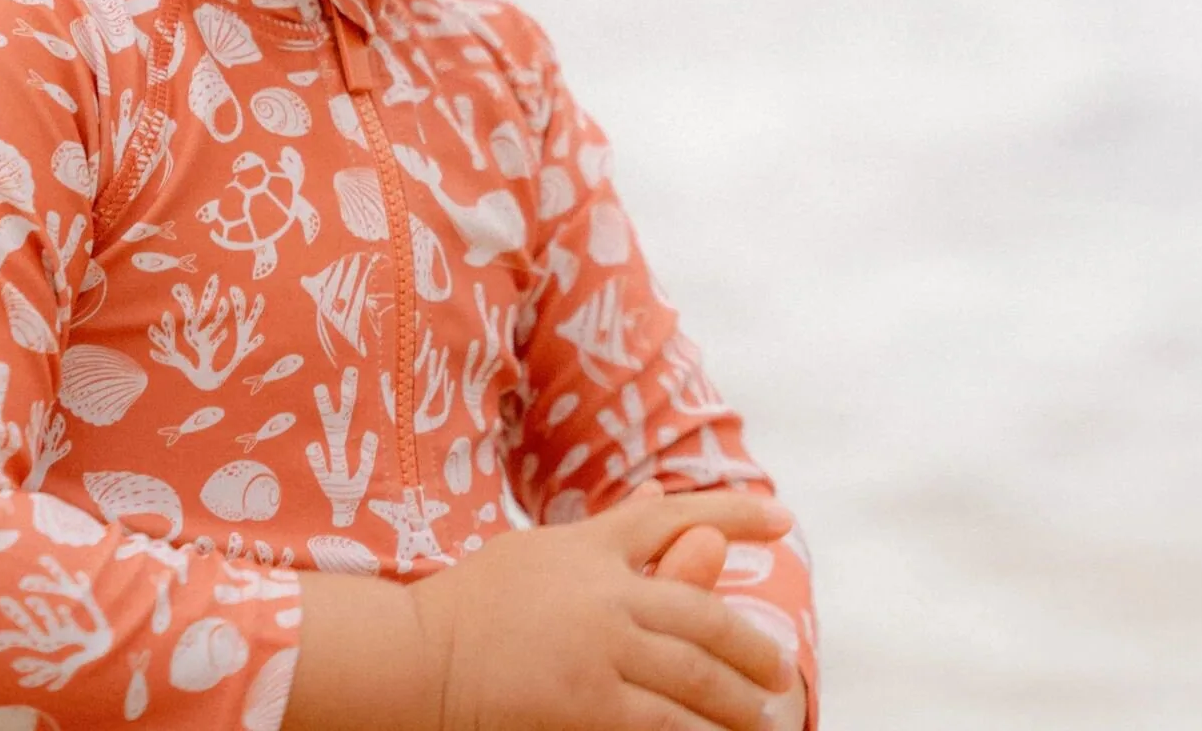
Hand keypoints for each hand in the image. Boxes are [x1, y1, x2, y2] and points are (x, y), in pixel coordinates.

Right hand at [407, 484, 798, 730]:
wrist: (420, 658)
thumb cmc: (479, 602)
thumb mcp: (544, 551)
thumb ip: (610, 531)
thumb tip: (660, 493)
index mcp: (591, 547)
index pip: (674, 516)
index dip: (732, 514)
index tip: (781, 518)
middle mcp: (604, 593)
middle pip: (702, 614)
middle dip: (750, 646)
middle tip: (778, 672)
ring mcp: (598, 651)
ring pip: (695, 678)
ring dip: (738, 702)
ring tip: (764, 720)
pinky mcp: (586, 706)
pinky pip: (663, 724)